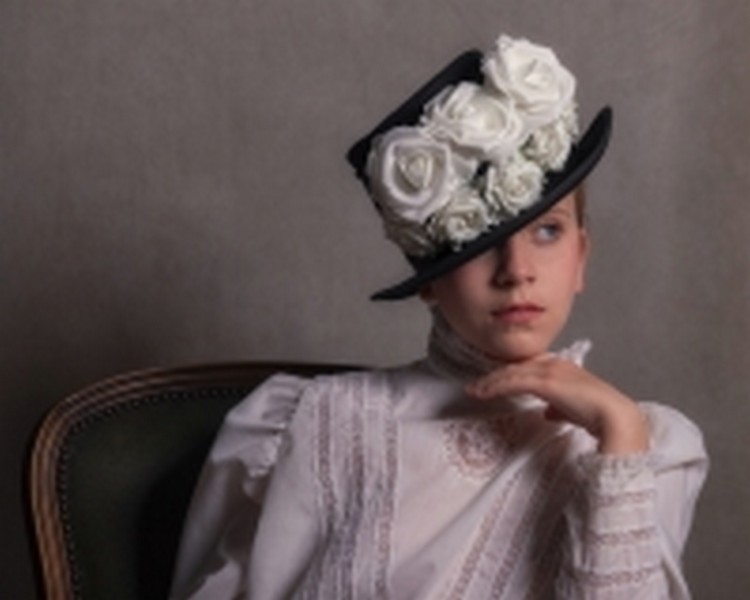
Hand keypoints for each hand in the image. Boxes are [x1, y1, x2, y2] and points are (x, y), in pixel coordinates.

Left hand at [466, 355, 648, 454]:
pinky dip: (496, 386)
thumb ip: (560, 407)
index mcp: (562, 367)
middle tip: (476, 385)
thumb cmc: (598, 415)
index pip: (528, 367)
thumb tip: (547, 412)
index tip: (493, 381)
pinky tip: (483, 392)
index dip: (509, 373)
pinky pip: (514, 381)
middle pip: (516, 367)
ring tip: (474, 390)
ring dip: (490, 382)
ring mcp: (550, 371)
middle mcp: (554, 364)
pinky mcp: (546, 382)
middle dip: (494, 376)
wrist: (614, 417)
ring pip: (511, 372)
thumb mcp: (574, 408)